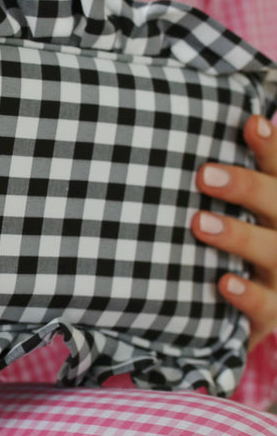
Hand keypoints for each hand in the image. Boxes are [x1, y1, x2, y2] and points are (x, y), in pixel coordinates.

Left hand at [192, 115, 276, 348]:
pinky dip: (247, 294)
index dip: (271, 146)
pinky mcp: (274, 312)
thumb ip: (218, 185)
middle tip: (203, 174)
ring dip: (238, 235)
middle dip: (246, 187)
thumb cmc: (233, 247)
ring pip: (274, 251)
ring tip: (199, 222)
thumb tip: (169, 135)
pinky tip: (223, 281)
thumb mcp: (234, 211)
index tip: (249, 122)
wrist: (249, 311)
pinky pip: (266, 305)